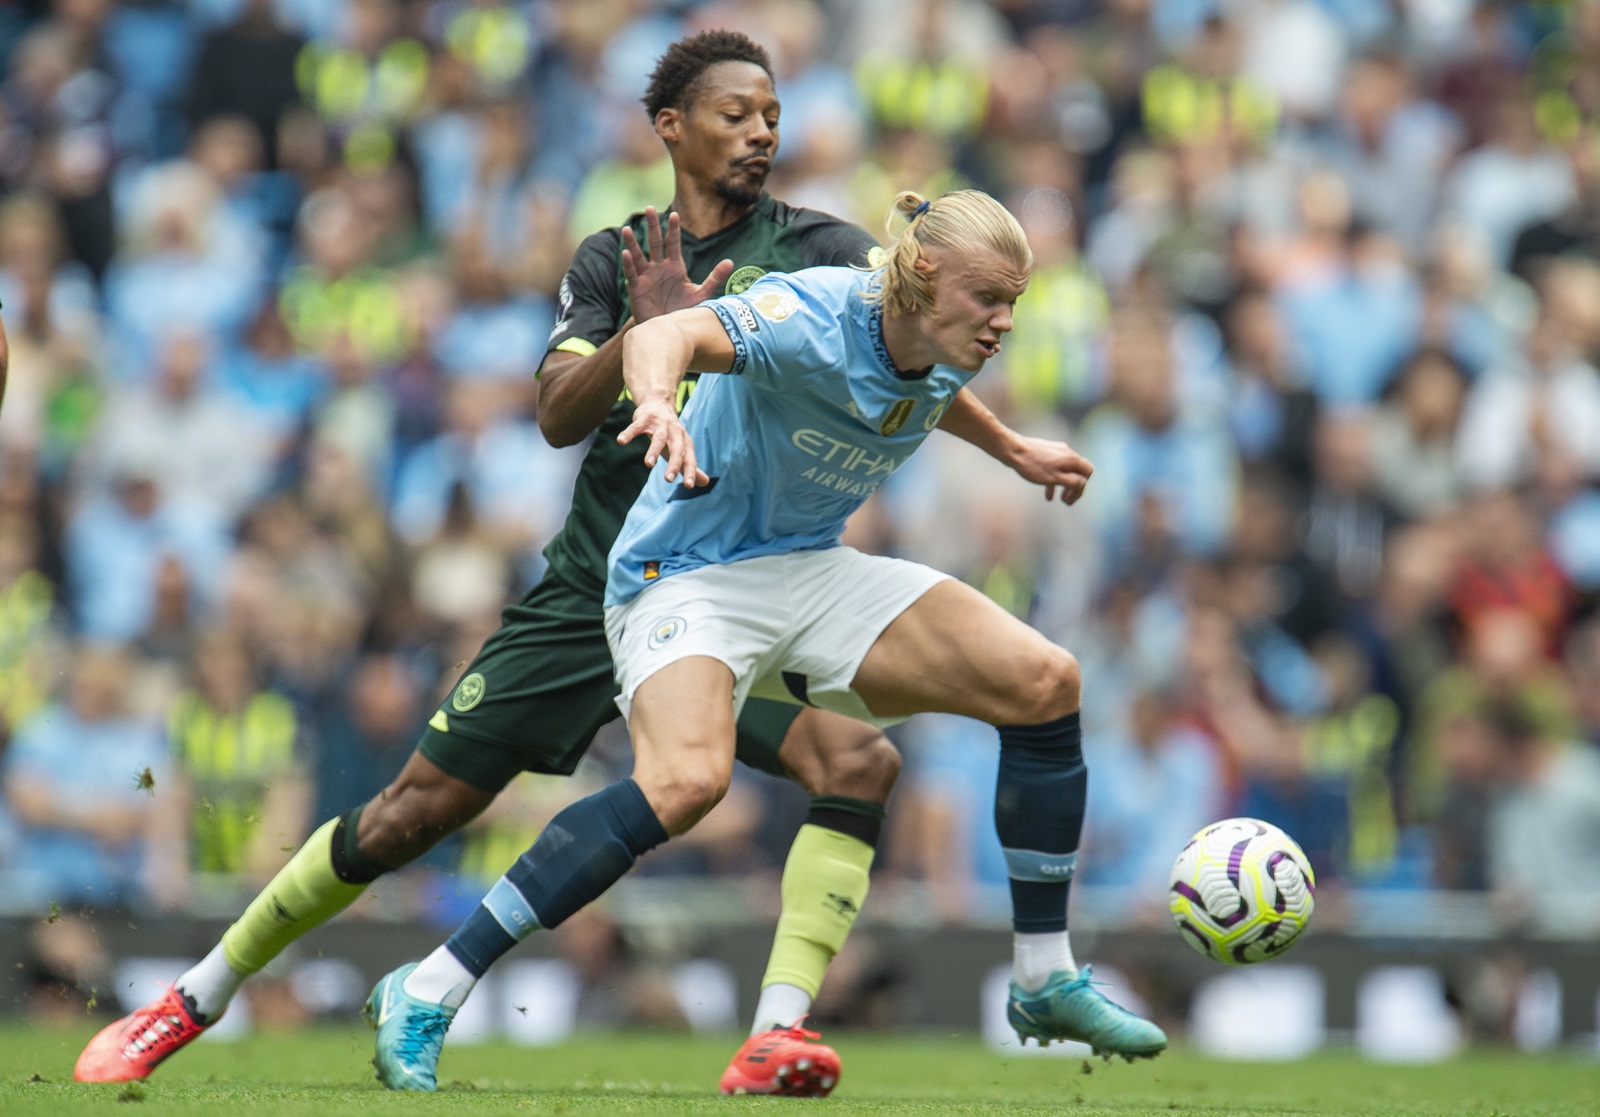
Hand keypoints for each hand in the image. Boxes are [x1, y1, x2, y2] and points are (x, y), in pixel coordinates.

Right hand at [617, 394, 707, 487]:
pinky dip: (629, 433)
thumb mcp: (681, 448)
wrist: (659, 402)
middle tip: (668, 479)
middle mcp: (674, 432)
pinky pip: (636, 426)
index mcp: (684, 442)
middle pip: (676, 449)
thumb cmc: (671, 432)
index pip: (689, 458)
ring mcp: (659, 424)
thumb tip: (705, 482)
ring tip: (648, 464)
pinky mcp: (644, 418)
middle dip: (674, 464)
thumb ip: (691, 466)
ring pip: (658, 438)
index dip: (690, 472)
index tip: (689, 486)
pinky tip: (621, 441)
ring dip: (653, 450)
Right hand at [620, 207, 735, 320]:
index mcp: (675, 266)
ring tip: (627, 229)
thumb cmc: (683, 310)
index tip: (674, 215)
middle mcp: (659, 268)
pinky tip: (625, 253)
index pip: (674, 244)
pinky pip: (632, 273)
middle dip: (653, 226)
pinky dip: (629, 264)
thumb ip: (715, 278)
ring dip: (633, 242)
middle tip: (649, 208)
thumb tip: (731, 262)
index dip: (674, 230)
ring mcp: (647, 277)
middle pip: (655, 243)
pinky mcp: (637, 288)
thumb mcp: (701, 294)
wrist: (667, 329)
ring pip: (639, 256)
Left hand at [1008, 436, 1093, 503]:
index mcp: (1071, 458)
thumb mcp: (1055, 479)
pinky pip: (1054, 468)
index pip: (1088, 472)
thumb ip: (1073, 482)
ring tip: (1058, 499)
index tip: (1071, 498)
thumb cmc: (1033, 466)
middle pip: (1077, 472)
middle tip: (1066, 501)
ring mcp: (1056, 451)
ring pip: (1065, 471)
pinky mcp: (1045, 452)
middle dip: (1073, 488)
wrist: (1013, 450)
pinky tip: (1047, 493)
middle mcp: (1067, 452)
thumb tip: (1082, 484)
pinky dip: (1053, 480)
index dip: (1082, 488)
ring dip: (1063, 486)